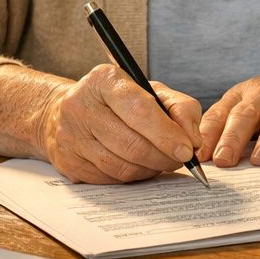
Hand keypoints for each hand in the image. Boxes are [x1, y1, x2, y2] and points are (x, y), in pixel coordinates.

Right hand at [35, 64, 202, 183]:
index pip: (140, 110)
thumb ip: (181, 108)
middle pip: (132, 144)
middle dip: (164, 157)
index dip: (167, 134)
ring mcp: (70, 136)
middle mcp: (81, 106)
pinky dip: (133, 176)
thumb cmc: (119, 100)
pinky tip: (140, 166)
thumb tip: (192, 139)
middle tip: (180, 159)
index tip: (187, 149)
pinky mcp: (68, 162)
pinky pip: (111, 178)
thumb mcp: (153, 90)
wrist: (66, 112)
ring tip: (162, 161)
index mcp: (104, 80)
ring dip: (151, 169)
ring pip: (122, 166)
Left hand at [199, 69, 259, 166]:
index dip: (208, 134)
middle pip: (247, 114)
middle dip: (233, 137)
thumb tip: (204, 160)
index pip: (221, 112)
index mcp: (244, 94)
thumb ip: (229, 127)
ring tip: (259, 160)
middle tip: (223, 160)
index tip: (199, 156)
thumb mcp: (251, 106)